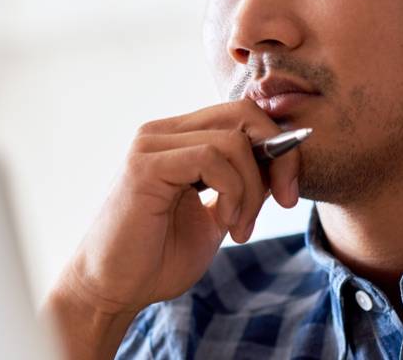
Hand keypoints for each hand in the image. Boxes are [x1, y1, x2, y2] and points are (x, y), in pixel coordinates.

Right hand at [42, 99, 300, 358]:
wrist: (112, 289)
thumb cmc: (158, 257)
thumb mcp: (217, 215)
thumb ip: (242, 184)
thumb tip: (283, 161)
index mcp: (179, 138)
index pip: (242, 114)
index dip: (277, 145)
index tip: (289, 192)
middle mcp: (163, 132)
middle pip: (243, 113)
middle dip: (278, 157)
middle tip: (285, 201)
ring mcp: (151, 145)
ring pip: (232, 140)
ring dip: (252, 189)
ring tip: (239, 228)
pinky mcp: (145, 165)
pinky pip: (210, 158)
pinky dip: (233, 191)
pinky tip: (225, 224)